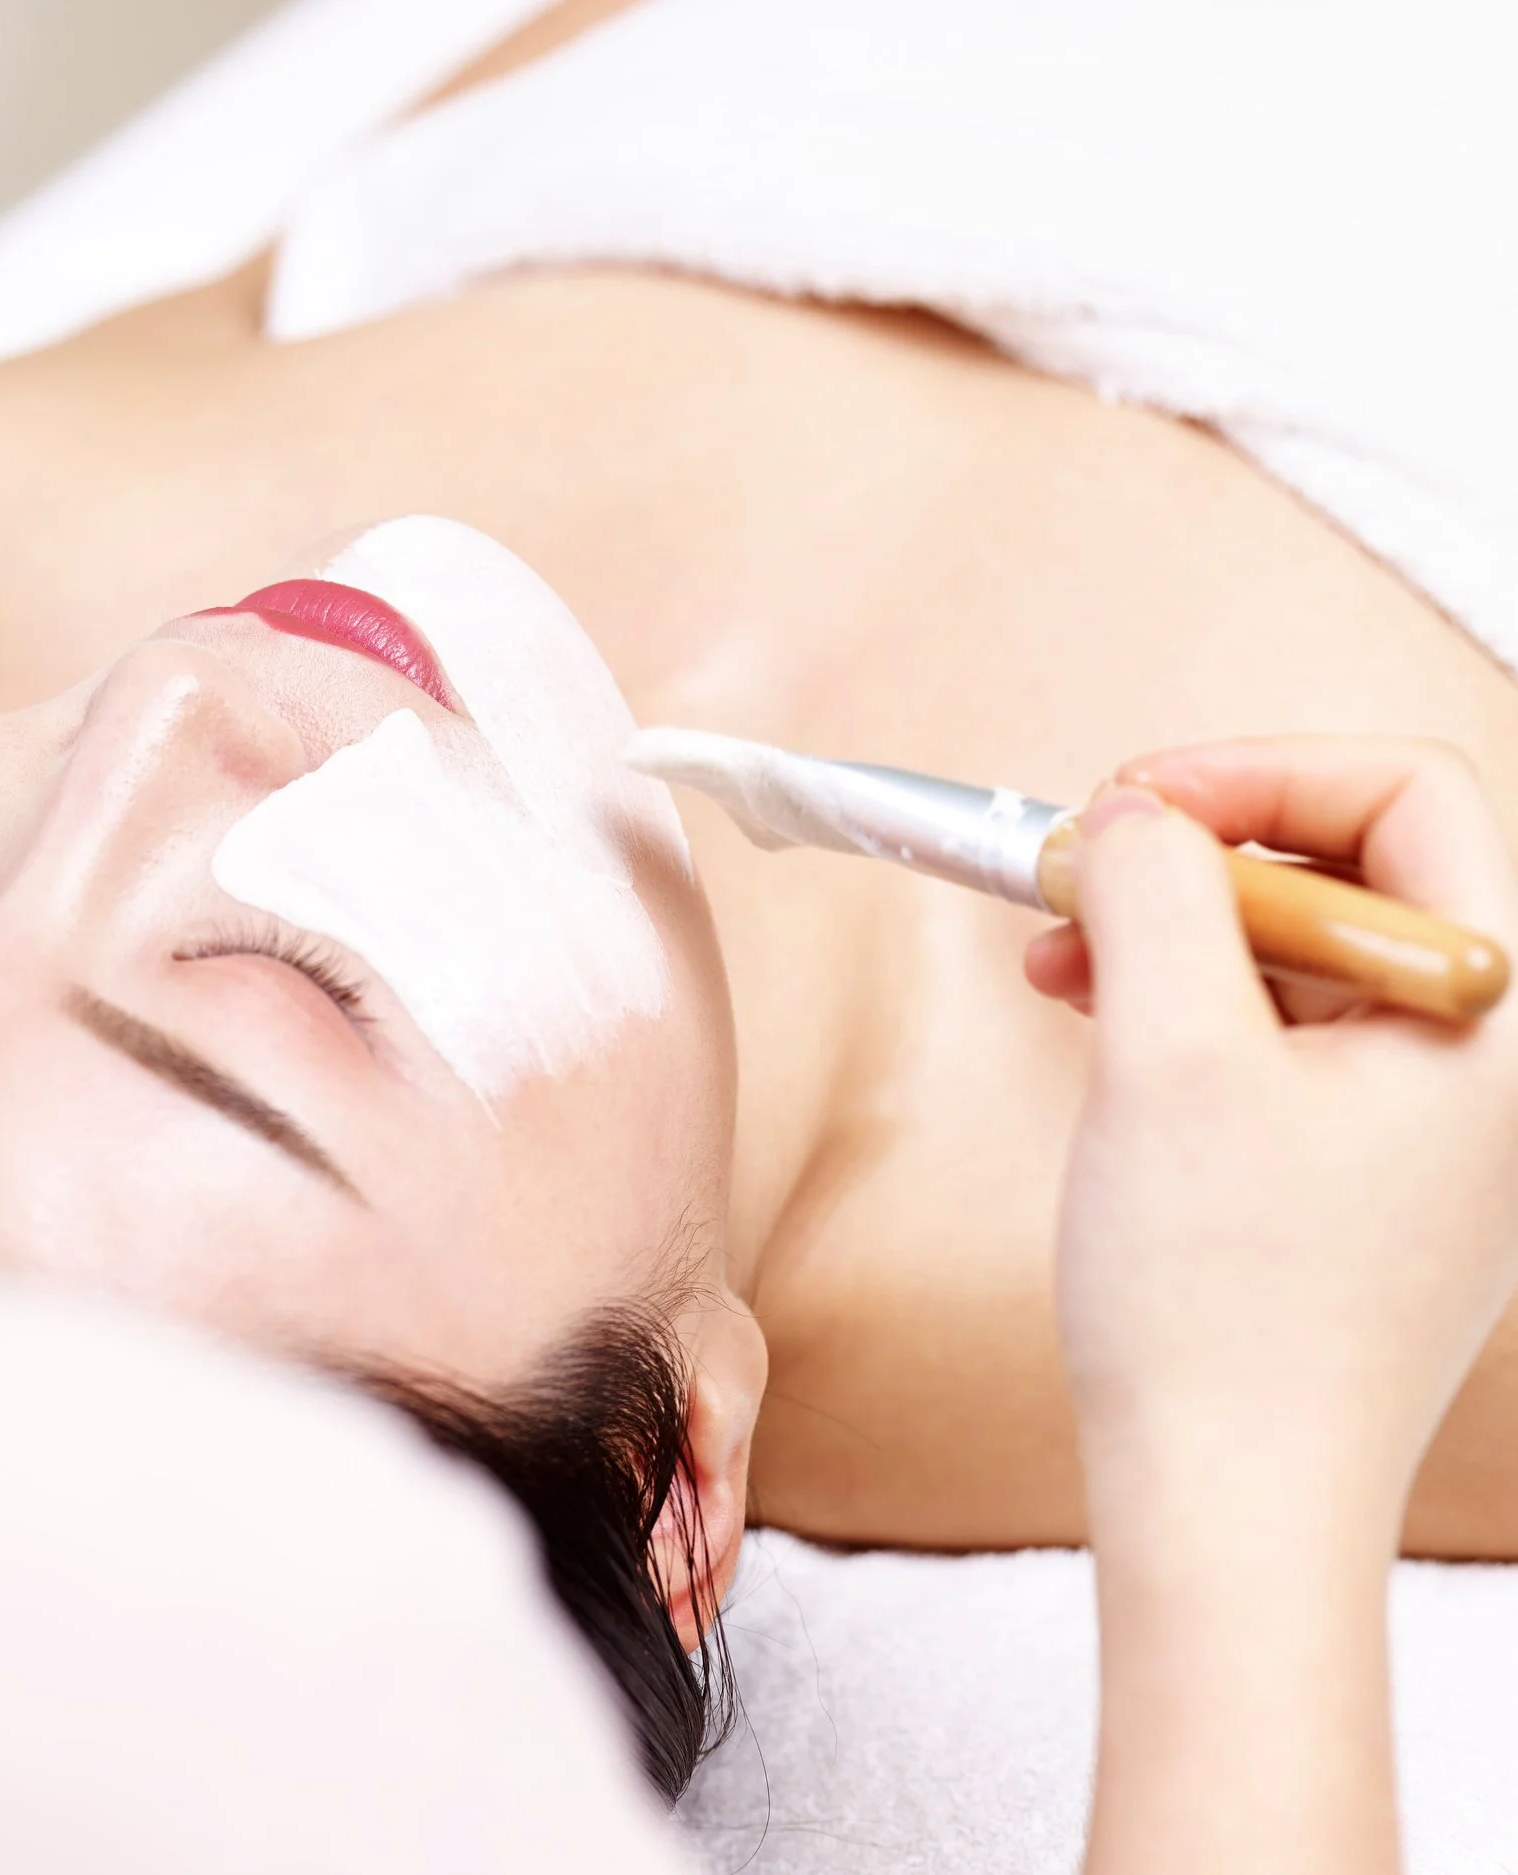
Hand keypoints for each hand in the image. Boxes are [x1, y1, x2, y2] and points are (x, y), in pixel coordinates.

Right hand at [1033, 739, 1517, 1526]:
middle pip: (1353, 867)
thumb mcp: (1170, 1058)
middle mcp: (1491, 1061)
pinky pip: (1290, 1037)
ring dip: (1175, 930)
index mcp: (1492, 1013)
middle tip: (1077, 875)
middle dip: (1197, 853)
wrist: (1232, 1506)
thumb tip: (1135, 814)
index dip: (1255, 771)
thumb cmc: (1222, 1303)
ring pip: (1306, 953)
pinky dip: (1187, 1007)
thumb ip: (1157, 894)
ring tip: (1056, 957)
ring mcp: (1438, 1127)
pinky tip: (1094, 1022)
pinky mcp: (1371, 1179)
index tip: (1127, 803)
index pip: (1406, 796)